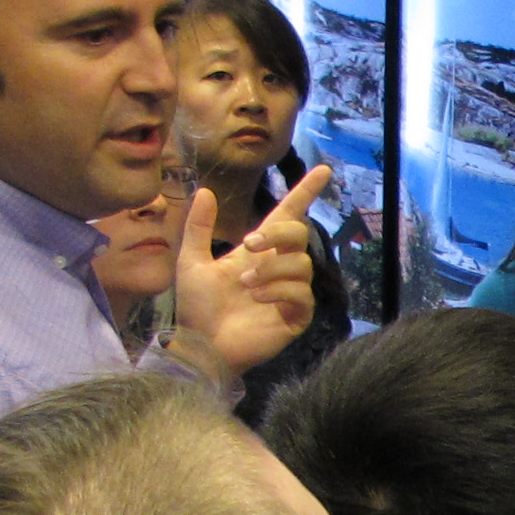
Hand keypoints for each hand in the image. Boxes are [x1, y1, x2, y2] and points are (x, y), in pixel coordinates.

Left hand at [176, 165, 329, 379]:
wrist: (200, 343)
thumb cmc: (198, 307)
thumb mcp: (190, 261)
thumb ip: (198, 227)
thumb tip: (207, 191)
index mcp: (259, 251)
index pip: (289, 215)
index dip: (306, 193)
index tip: (323, 171)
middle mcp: (279, 268)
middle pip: (300, 235)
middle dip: (277, 235)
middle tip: (249, 245)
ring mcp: (290, 293)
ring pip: (300, 265)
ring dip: (271, 269)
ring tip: (245, 284)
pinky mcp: (296, 317)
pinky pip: (300, 294)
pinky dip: (278, 291)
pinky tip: (257, 298)